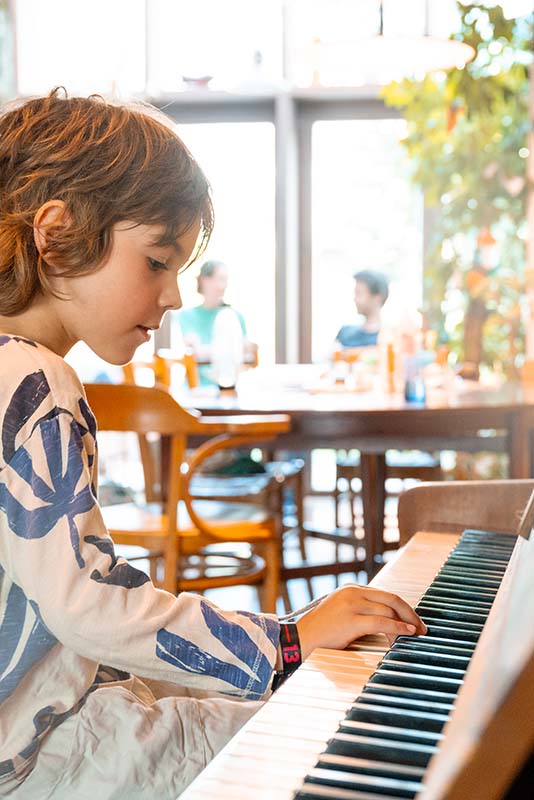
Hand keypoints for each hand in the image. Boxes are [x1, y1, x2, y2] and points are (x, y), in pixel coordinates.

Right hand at [296, 584, 426, 660]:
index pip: (385, 594)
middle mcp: (353, 592)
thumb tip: (387, 621)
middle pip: (391, 598)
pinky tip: (407, 633)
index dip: (403, 608)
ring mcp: (352, 604)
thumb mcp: (342, 613)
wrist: (300, 638)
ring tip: (414, 635)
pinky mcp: (351, 619)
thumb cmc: (322, 631)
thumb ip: (361, 610)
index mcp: (352, 589)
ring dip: (406, 623)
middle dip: (410, 613)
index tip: (414, 620)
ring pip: (389, 610)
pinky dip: (398, 627)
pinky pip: (382, 621)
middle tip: (422, 627)